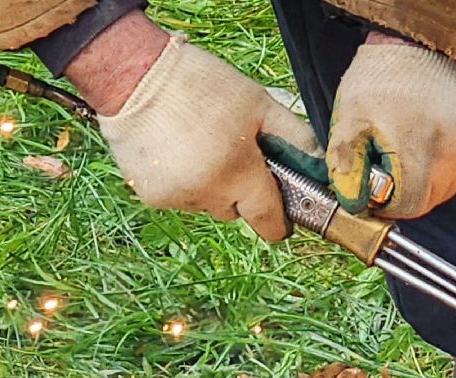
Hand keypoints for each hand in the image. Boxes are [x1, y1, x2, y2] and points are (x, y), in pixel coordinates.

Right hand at [71, 18, 320, 242]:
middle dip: (240, 193)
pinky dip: (183, 182)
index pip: (269, 222)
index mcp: (240, 173)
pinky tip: (176, 151)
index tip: (281, 216)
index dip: (278, 222)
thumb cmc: (202, 84)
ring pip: (207, 205)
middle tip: (232, 154)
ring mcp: (178, 199)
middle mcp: (208, 194)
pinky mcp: (152, 197)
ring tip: (200, 146)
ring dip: (210, 186)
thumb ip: (295, 138)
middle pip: (236, 211)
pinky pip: (181, 199)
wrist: (134, 77)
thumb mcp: (258, 103)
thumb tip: (322, 165)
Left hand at [327, 36, 455, 218]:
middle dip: (401, 190)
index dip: (385, 202)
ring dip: (420, 182)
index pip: (406, 206)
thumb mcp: (350, 119)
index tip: (374, 183)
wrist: (424, 48)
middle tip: (388, 160)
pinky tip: (427, 142)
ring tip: (408, 147)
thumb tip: (354, 204)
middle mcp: (453, 152)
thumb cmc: (381, 82)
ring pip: (440, 193)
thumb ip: (347, 167)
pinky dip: (438, 170)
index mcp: (419, 146)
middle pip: (424, 203)